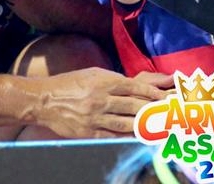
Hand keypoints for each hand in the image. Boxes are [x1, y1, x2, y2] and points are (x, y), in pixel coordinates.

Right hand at [38, 68, 172, 137]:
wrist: (44, 100)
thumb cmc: (71, 83)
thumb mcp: (94, 74)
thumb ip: (115, 79)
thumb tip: (136, 86)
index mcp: (104, 82)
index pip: (135, 88)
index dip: (153, 94)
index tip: (166, 98)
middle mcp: (101, 99)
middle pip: (134, 106)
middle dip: (154, 111)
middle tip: (169, 114)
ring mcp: (95, 117)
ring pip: (126, 124)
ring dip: (145, 127)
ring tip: (161, 128)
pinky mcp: (88, 132)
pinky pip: (112, 137)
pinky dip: (128, 138)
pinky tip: (139, 139)